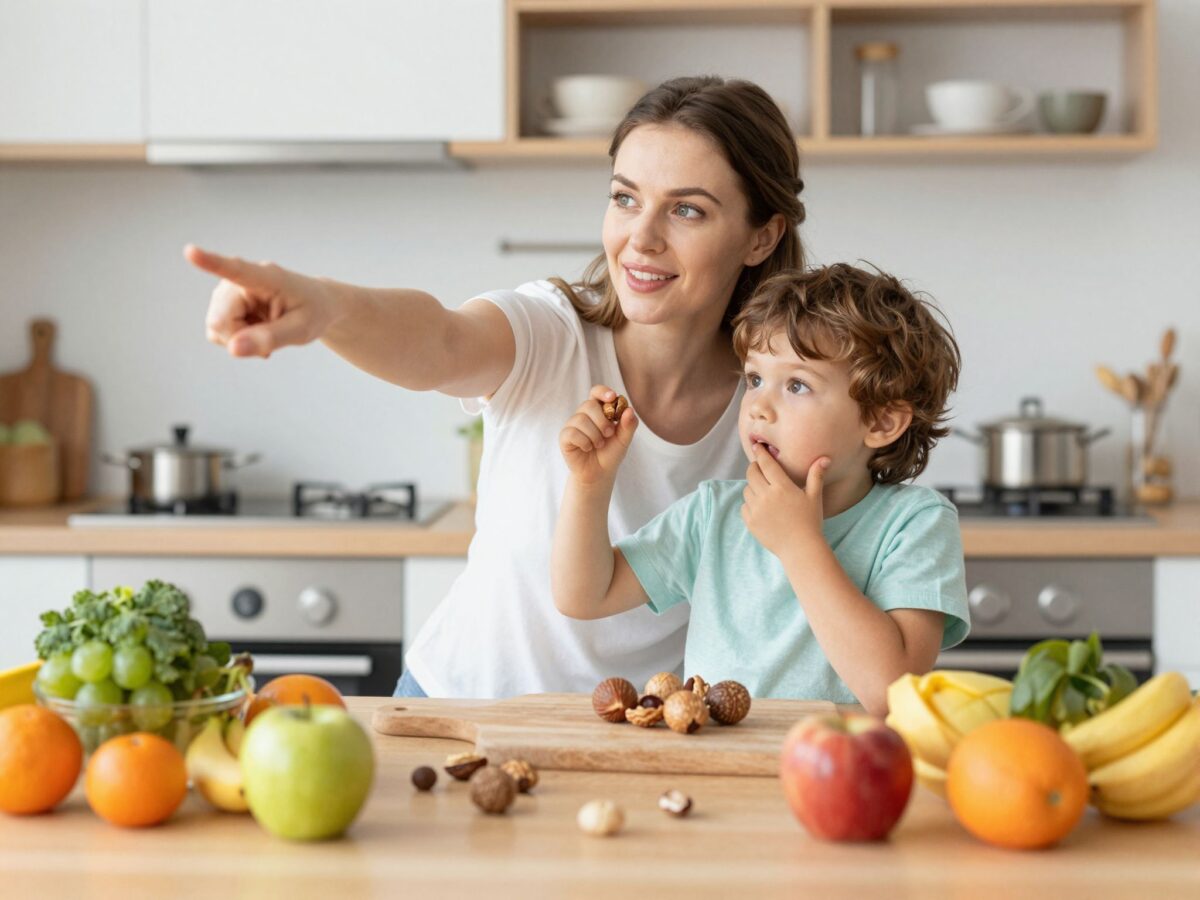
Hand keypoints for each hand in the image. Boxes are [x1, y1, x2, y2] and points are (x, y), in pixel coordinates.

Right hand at [186, 244, 337, 357]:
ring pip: (216, 328)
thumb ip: (270, 338)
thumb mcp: (301, 329)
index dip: (211, 262)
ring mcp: (228, 291)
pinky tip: (255, 331)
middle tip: (269, 343)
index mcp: (266, 277)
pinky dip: (235, 339)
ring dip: (239, 339)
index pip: (235, 269)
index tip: (190, 251)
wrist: (317, 305)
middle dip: (240, 339)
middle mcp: (240, 280)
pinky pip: (217, 331)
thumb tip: (233, 349)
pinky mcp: (223, 302)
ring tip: (266, 331)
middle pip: (220, 320)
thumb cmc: (313, 312)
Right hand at [559, 385, 637, 485]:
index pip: (596, 392)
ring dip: (594, 435)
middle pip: (588, 405)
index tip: (612, 397)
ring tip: (599, 445)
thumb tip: (629, 410)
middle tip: (609, 434)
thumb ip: (628, 425)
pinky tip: (588, 448)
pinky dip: (584, 442)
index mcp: (598, 410)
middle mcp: (583, 414)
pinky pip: (572, 432)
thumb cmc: (610, 453)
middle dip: (602, 420)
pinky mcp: (565, 436)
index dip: (603, 392)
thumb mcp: (624, 439)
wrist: (599, 473)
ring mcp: (572, 424)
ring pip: (581, 419)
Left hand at [742, 447, 829, 559]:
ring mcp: (756, 509)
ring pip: (746, 490)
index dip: (760, 453)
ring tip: (761, 489)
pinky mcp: (750, 522)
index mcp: (782, 487)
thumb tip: (825, 458)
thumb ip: (816, 475)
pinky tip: (759, 506)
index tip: (756, 446)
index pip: (766, 463)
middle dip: (753, 467)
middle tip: (758, 467)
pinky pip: (744, 506)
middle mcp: (766, 496)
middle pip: (752, 474)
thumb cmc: (810, 521)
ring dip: (752, 486)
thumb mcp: (814, 497)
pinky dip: (749, 503)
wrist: (800, 548)